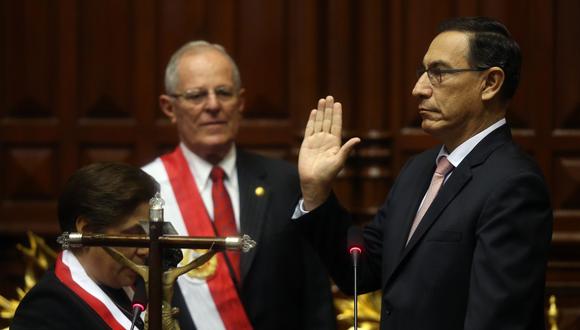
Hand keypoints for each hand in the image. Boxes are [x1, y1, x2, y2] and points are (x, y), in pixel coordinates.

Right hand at [298, 96, 359, 210]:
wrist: (314, 181)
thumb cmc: (328, 174)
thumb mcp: (339, 161)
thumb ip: (347, 149)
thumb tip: (358, 139)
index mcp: (335, 143)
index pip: (336, 125)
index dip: (337, 114)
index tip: (338, 104)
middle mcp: (326, 140)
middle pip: (327, 121)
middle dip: (328, 109)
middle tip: (330, 97)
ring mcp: (316, 141)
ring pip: (319, 122)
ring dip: (320, 112)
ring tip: (322, 100)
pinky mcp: (307, 144)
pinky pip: (309, 129)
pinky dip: (311, 120)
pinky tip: (313, 112)